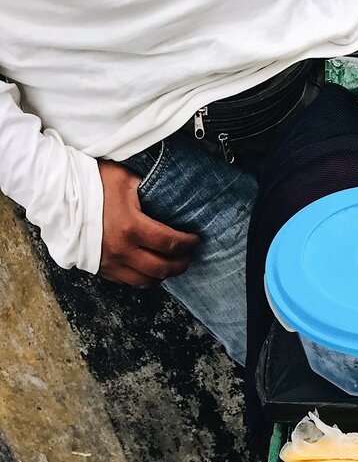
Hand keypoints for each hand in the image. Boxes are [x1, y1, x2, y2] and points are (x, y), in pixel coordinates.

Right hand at [98, 160, 198, 286]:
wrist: (58, 196)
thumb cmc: (91, 183)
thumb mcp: (125, 179)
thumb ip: (148, 191)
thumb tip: (167, 199)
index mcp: (131, 227)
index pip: (170, 243)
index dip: (187, 243)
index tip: (194, 239)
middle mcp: (123, 250)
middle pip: (163, 268)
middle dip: (181, 263)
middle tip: (188, 255)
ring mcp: (112, 263)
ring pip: (147, 281)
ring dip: (164, 275)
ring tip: (172, 264)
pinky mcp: (102, 269)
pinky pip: (130, 282)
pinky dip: (145, 278)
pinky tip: (150, 269)